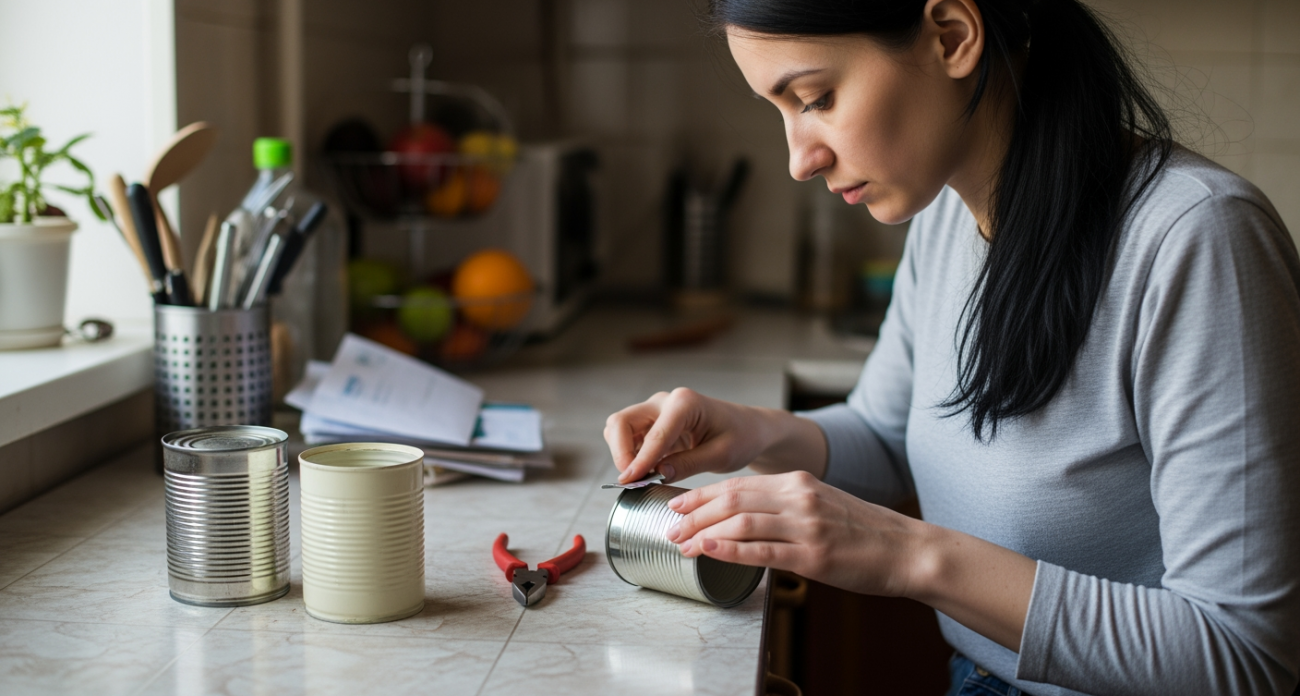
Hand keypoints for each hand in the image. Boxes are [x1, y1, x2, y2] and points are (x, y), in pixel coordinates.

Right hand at [604, 388, 766, 483]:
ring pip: (619, 428)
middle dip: (621, 453)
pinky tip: (647, 471)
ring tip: (641, 477)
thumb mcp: (721, 455)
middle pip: (621, 422)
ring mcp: (656, 410)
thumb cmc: (741, 437)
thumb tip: (657, 475)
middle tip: (632, 481)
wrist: (748, 429)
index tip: (630, 483)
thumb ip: (689, 464)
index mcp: (684, 403)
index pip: (653, 435)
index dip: (639, 461)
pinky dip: (630, 454)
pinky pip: (628, 436)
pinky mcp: (652, 422)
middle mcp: (665, 401)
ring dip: (622, 453)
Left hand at [665, 471, 1038, 650]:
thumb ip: (787, 505)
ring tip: (682, 544)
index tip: (678, 503)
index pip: (739, 483)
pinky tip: (709, 553)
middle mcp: (800, 497)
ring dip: (704, 533)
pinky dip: (729, 551)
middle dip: (694, 512)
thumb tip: (747, 517)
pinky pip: (762, 552)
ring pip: (741, 523)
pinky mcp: (814, 556)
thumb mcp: (824, 504)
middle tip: (670, 526)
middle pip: (732, 499)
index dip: (703, 494)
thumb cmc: (865, 532)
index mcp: (800, 482)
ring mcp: (806, 526)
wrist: (908, 549)